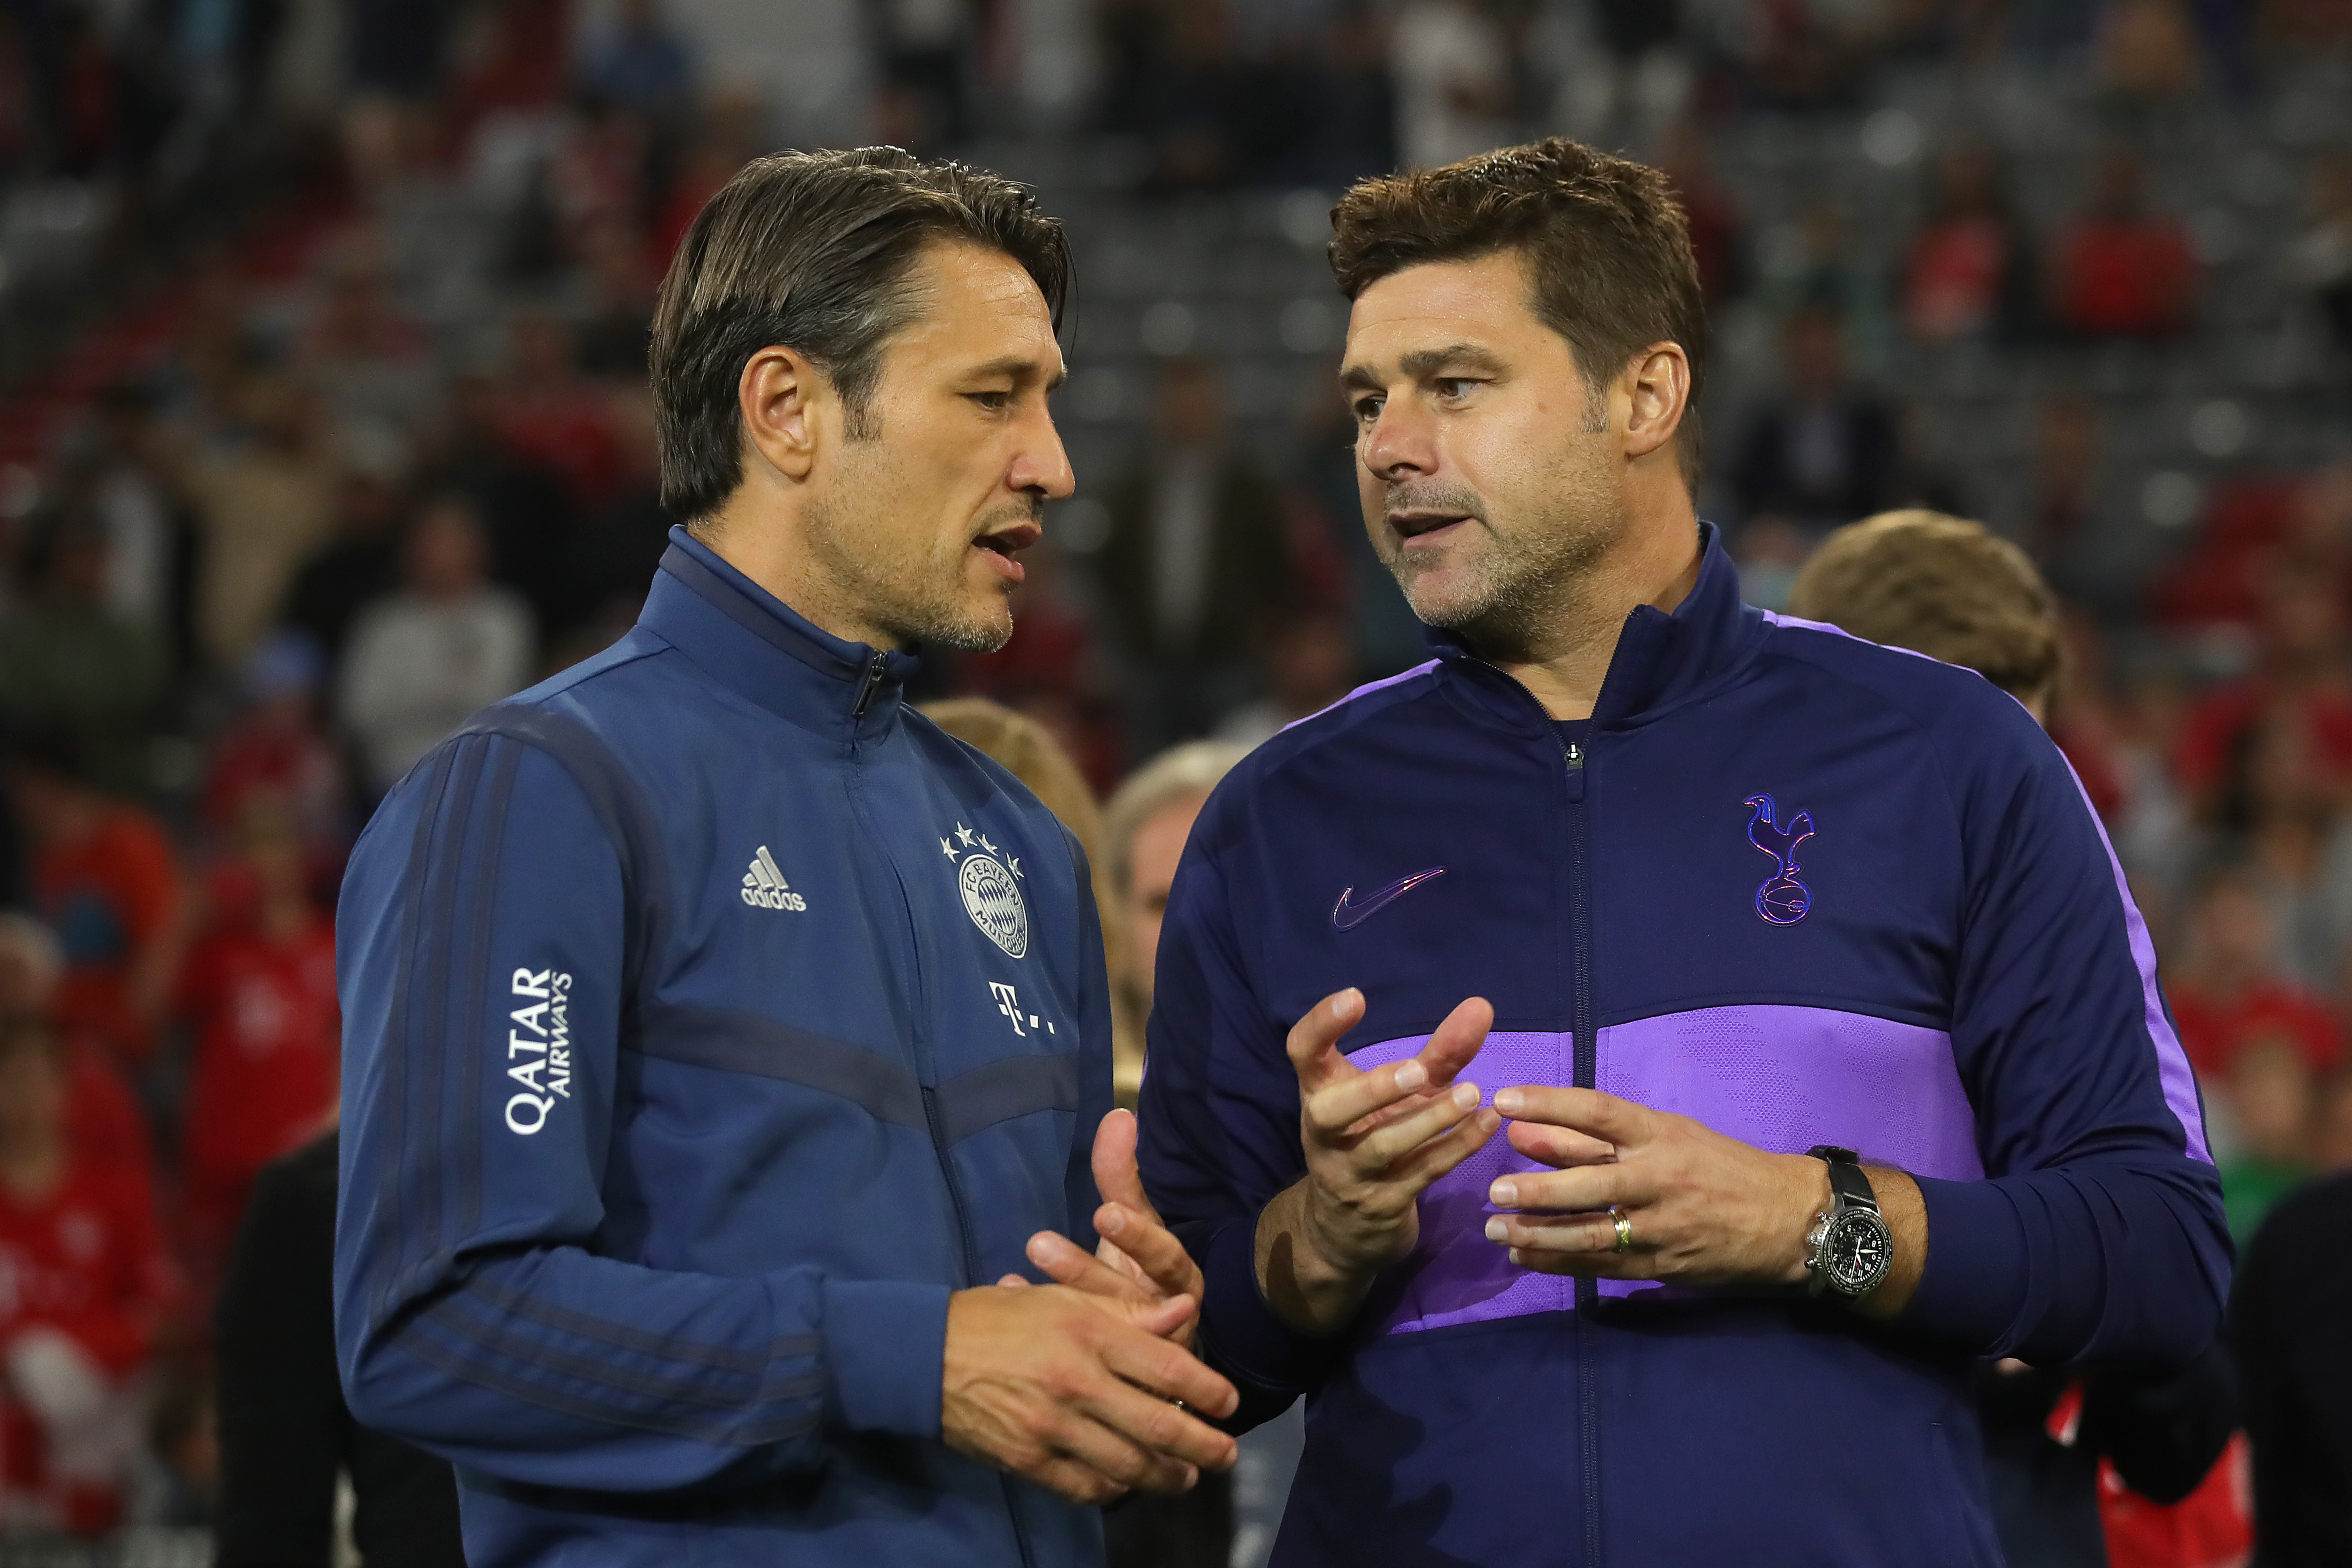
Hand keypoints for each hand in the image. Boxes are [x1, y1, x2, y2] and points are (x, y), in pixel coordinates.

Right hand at [941, 1283, 1238, 1505]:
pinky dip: (1114, 1488)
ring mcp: (1052, 1427)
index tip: (1230, 1403)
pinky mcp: (1028, 1460)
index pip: (1168, 1367)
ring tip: (1186, 1478)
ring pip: (1127, 1464)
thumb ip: (1126, 1310)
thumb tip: (1183, 1313)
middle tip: (1226, 1456)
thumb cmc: (999, 1318)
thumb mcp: (1063, 1298)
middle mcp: (1077, 1382)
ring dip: (1165, 1476)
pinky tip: (1127, 1484)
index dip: (1208, 1390)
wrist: (923, 1356)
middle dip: (1203, 1446)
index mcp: (1088, 1332)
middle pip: (1159, 1425)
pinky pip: (1085, 1485)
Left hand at [1017, 1110, 1207, 1349]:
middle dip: (1084, 1272)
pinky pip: (1082, 1354)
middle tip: (1040, 1243)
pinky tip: (1008, 1298)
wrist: (1161, 1345)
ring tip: (1015, 1280)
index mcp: (1176, 1278)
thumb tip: (1118, 1115)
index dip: (1137, 1236)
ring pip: (1105, 1332)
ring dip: (1060, 1303)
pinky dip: (1042, 1328)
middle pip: (1127, 1297)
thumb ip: (1123, 1178)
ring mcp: (1142, 1354)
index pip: (1164, 1256)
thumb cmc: (1141, 1275)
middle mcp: (1166, 1316)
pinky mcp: (1120, 1380)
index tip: (1105, 1213)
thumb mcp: (1136, 1226)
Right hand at [1255, 988, 1501, 1333]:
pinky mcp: (1383, 1205)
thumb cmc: (1374, 1139)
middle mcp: (1325, 1133)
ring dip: (1428, 1121)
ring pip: (1383, 1147)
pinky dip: (1455, 1149)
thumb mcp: (1402, 1096)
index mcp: (1319, 1093)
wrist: (1344, 1230)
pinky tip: (1488, 1125)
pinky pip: (1420, 1174)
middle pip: (1332, 1111)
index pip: (1302, 1053)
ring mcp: (1351, 1173)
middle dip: (1375, 1089)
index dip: (1321, 1024)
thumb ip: (1439, 1053)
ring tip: (1473, 1094)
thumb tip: (1482, 1005)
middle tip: (1419, 1070)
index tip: (1355, 996)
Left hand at [1481, 1086, 1827, 1286]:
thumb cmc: (1718, 1166)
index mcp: (1661, 1135)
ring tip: (1497, 1230)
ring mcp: (1663, 1226)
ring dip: (1540, 1234)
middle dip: (1539, 1189)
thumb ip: (1588, 1138)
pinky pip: (1604, 1267)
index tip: (1504, 1100)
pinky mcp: (1664, 1265)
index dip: (1550, 1103)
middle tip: (1493, 1190)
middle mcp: (1661, 1178)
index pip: (1599, 1112)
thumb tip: (1520, 1131)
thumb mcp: (1665, 1136)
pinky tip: (1525, 1257)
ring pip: (1594, 1232)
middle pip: (1592, 1181)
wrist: (1787, 1219)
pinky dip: (1560, 1263)